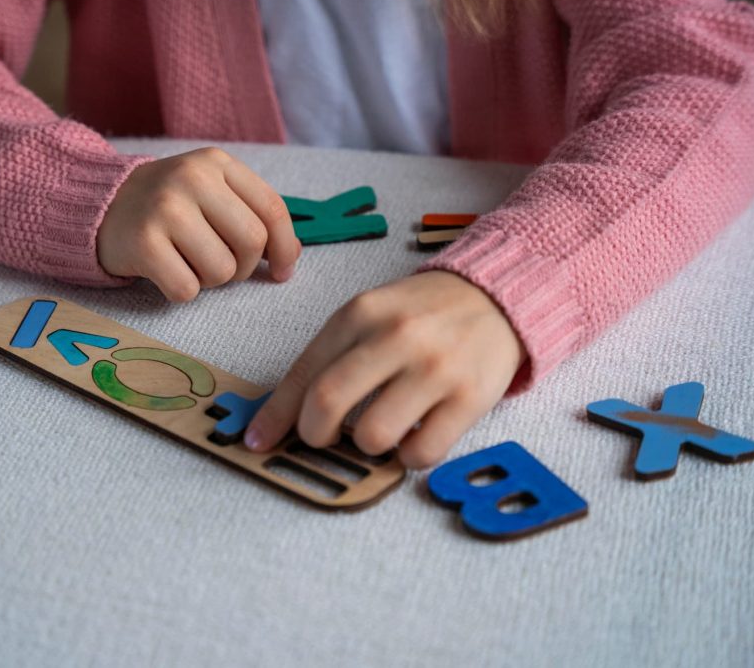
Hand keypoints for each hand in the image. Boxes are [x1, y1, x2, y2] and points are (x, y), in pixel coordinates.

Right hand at [98, 147, 301, 301]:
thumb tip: (289, 258)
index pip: (272, 210)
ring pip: (221, 271)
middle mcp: (191, 178)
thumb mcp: (210, 192)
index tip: (280, 271)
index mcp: (216, 163)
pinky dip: (181, 290)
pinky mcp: (143, 242)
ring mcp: (165, 209)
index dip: (284, 248)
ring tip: (187, 262)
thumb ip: (251, 215)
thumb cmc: (168, 206)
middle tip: (221, 266)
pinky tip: (165, 270)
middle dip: (243, 267)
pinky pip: (186, 289)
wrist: (100, 205)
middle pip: (251, 243)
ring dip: (210, 280)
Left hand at [244, 271, 526, 468]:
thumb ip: (330, 357)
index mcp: (360, 313)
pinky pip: (421, 453)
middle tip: (320, 438)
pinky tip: (412, 437)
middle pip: (328, 403)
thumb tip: (282, 415)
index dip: (274, 415)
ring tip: (377, 429)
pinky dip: (407, 457)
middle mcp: (395, 337)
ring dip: (365, 445)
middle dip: (312, 434)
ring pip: (372, 435)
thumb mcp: (369, 316)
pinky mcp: (470, 398)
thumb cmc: (420, 314)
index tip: (258, 442)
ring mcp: (434, 368)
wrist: (496, 296)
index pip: (304, 373)